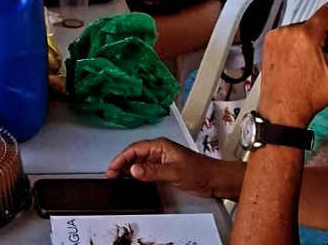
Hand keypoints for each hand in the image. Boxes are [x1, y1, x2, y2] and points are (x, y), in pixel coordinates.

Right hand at [106, 138, 237, 199]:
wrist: (216, 180)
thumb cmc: (199, 172)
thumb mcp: (174, 172)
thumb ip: (152, 171)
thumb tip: (132, 169)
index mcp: (160, 145)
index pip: (135, 149)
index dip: (121, 158)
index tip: (112, 169)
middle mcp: (159, 151)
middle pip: (135, 154)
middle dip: (122, 163)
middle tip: (111, 176)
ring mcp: (162, 160)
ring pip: (140, 162)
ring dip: (128, 169)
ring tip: (118, 179)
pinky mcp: (165, 170)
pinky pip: (146, 170)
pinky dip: (137, 174)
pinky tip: (133, 180)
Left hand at [257, 0, 327, 127]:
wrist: (283, 109)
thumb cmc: (311, 96)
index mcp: (306, 38)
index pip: (326, 12)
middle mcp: (288, 32)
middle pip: (317, 26)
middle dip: (325, 41)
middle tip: (325, 64)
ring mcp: (276, 36)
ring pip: (303, 31)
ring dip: (311, 43)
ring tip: (310, 66)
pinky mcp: (269, 41)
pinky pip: (289, 35)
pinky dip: (297, 45)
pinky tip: (298, 64)